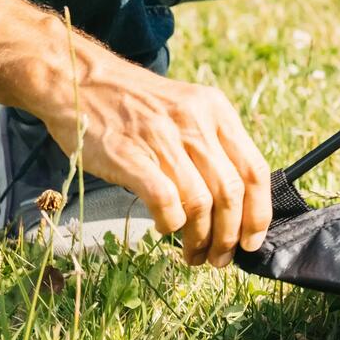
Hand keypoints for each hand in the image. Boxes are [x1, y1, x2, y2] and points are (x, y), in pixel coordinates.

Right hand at [39, 54, 271, 266]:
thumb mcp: (187, 109)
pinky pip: (165, 200)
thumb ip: (212, 145)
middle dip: (230, 235)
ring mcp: (163, 138)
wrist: (80, 82)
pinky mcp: (130, 156)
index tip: (252, 241)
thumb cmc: (136, 105)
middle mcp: (196, 122)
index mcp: (217, 111)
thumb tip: (235, 203)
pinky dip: (171, 223)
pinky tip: (165, 228)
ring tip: (193, 254)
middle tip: (219, 258)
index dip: (258, 212)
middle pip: (231, 191)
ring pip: (201, 202)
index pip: (255, 168)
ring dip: (200, 238)